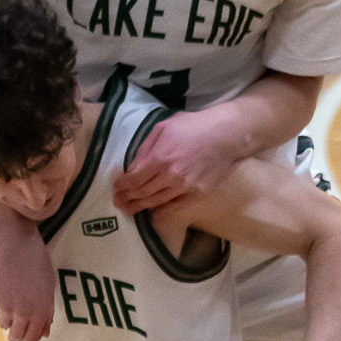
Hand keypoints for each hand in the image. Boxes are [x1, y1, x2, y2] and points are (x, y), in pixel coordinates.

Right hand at [0, 212, 57, 340]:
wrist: (12, 242)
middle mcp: (23, 313)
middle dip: (17, 335)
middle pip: (16, 337)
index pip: (33, 338)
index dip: (30, 338)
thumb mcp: (49, 285)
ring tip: (10, 304)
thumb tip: (44, 332)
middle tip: (16, 329)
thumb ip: (47, 311)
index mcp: (41, 311)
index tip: (28, 334)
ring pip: (4, 325)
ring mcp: (4, 307)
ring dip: (7, 319)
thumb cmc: (36, 259)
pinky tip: (1, 292)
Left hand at [112, 111, 238, 213]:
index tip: (115, 188)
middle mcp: (170, 176)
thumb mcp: (164, 128)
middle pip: (142, 192)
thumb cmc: (194, 126)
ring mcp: (184, 187)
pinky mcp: (197, 194)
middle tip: (118, 202)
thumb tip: (133, 166)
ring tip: (129, 210)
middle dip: (127, 198)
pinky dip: (162, 212)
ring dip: (140, 207)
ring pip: (156, 202)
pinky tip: (153, 214)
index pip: (134, 178)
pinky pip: (175, 206)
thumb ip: (146, 148)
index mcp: (159, 158)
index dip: (122, 185)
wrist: (225, 135)